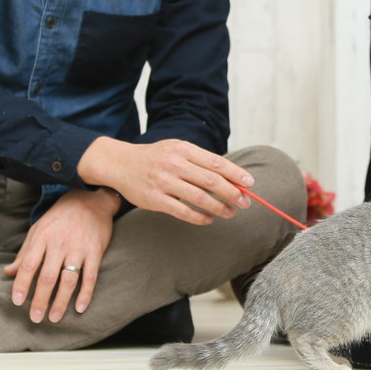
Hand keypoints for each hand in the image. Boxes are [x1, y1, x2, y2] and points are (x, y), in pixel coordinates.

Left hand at [3, 188, 118, 322]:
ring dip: (61, 301)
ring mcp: (79, 249)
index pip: (28, 265)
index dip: (22, 285)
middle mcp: (59, 244)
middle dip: (40, 300)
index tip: (18, 302)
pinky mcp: (96, 251)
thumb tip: (9, 272)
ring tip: (55, 317)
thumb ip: (25, 252)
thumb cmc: (62, 216)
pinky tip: (80, 307)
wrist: (92, 200)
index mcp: (42, 238)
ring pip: (68, 280)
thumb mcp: (39, 229)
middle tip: (36, 317)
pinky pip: (91, 276)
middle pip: (47, 277)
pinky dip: (86, 293)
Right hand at [78, 137, 254, 224]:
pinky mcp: (155, 199)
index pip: (217, 163)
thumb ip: (201, 161)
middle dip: (233, 193)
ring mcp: (164, 182)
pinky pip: (182, 211)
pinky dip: (199, 217)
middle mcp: (175, 164)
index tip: (250, 183)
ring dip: (219, 207)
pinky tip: (209, 220)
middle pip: (212, 181)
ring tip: (231, 213)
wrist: (120, 163)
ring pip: (199, 198)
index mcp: (184, 150)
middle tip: (245, 202)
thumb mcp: (178, 150)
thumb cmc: (156, 157)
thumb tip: (232, 177)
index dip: (236, 174)